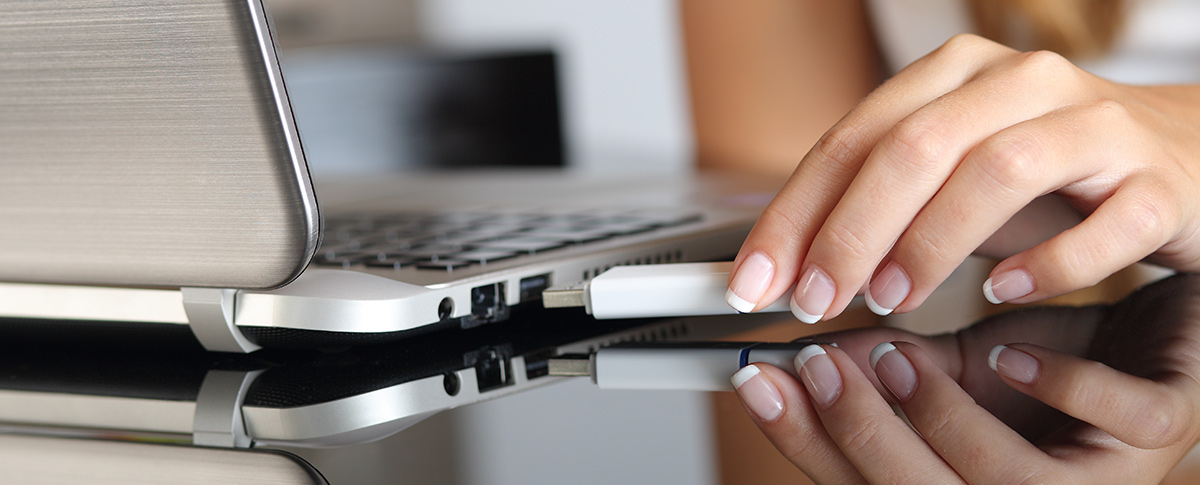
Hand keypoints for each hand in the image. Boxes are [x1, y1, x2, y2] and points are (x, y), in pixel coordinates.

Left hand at [722, 34, 1199, 320]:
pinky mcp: (1157, 178)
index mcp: (954, 76)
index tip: (754, 282)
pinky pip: (1103, 222)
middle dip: (849, 232)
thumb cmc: (1050, 177)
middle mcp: (1020, 83)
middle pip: (913, 148)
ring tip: (891, 299)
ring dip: (931, 242)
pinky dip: (1046, 264)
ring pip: (996, 171)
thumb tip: (788, 270)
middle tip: (815, 300)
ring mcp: (1095, 124)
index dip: (794, 215)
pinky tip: (1001, 294)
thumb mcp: (948, 184)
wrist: (1184, 158)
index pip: (851, 140)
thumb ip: (876, 212)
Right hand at [730, 273, 1199, 482]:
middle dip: (860, 433)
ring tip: (901, 354)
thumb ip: (894, 373)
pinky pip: (1117, 423)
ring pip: (1007, 482)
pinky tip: (1014, 353)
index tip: (762, 380)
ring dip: (940, 416)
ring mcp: (1096, 477)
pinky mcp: (1160, 431)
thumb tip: (810, 356)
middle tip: (820, 363)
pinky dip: (1062, 387)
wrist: (1165, 341)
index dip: (804, 440)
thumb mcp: (959, 369)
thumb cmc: (1061, 368)